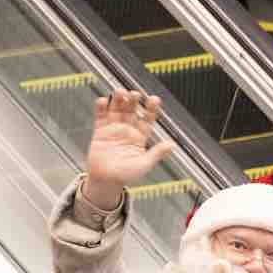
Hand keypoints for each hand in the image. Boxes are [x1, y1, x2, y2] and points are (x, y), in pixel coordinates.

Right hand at [83, 88, 177, 208]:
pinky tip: (102, 101)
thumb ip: (156, 153)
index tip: (154, 99)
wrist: (106, 181)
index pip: (147, 119)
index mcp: (140, 137)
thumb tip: (171, 145)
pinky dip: (101, 107)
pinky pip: (101, 116)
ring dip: (118, 100)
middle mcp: (128, 130)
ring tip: (119, 92)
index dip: (151, 109)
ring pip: (117, 110)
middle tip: (135, 94)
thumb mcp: (144, 165)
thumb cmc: (126, 176)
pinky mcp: (100, 131)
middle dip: (133, 101)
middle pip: (131, 111)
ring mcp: (114, 129)